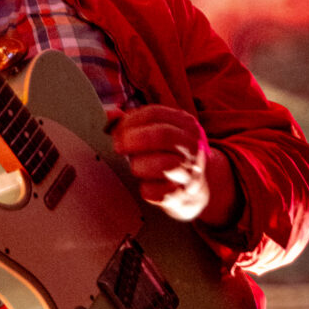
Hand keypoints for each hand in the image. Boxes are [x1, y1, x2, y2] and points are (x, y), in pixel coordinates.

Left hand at [111, 105, 210, 221]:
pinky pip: (156, 192)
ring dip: (139, 165)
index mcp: (186, 124)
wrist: (199, 188)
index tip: (116, 131)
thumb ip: (135, 123)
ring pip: (162, 164)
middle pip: (162, 135)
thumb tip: (109, 114)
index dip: (129, 121)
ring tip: (138, 167)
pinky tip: (147, 185)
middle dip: (132, 140)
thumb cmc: (170, 155)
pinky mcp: (181, 195)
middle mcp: (191, 146)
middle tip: (119, 147)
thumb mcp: (161, 132)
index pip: (154, 114)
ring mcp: (189, 172)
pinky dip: (145, 188)